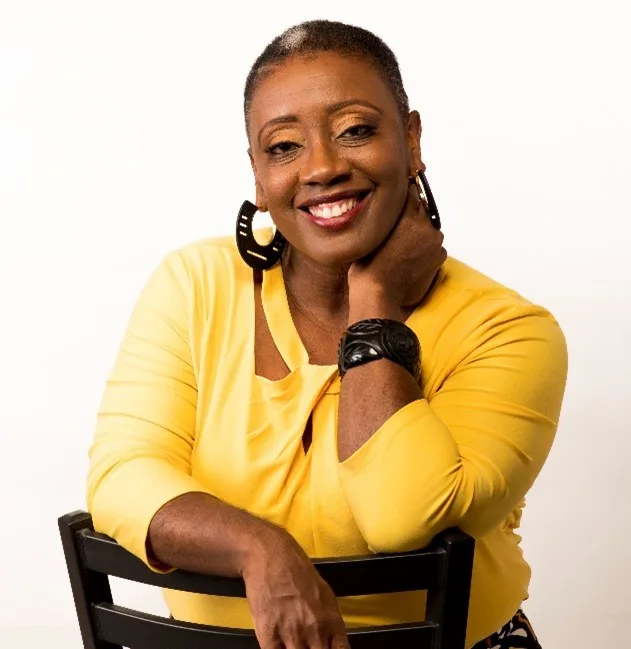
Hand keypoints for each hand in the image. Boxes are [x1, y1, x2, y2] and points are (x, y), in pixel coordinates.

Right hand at [242, 529, 349, 648]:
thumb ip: (330, 625)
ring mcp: (291, 634)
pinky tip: (279, 644)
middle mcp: (315, 631)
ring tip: (293, 642)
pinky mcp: (268, 635)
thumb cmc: (298, 572)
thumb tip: (332, 645)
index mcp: (332, 622)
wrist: (271, 555)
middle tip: (307, 645)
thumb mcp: (325, 595)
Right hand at [348, 180, 446, 310]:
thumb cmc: (368, 263)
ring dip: (419, 232)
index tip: (400, 195)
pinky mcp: (440, 256)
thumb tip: (392, 201)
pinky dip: (425, 248)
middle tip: (397, 228)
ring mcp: (435, 242)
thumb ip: (386, 212)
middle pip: (422, 209)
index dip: (405, 193)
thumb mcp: (372, 230)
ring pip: (428, 228)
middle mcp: (425, 225)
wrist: (378, 291)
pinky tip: (410, 257)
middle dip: (412, 215)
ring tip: (402, 246)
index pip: (413, 191)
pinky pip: (434, 245)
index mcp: (408, 214)